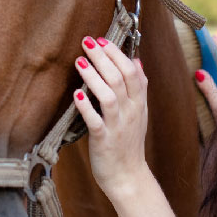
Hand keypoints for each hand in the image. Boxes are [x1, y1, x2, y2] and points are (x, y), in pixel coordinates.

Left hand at [72, 36, 148, 199]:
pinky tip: (76, 95)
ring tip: (80, 61)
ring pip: (109, 95)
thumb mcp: (140, 112)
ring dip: (93, 76)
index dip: (117, 53)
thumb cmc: (129, 142)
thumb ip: (139, 86)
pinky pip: (96, 121)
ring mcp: (118, 126)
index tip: (102, 39)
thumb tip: (137, 60)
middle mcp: (131, 111)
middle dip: (103, 57)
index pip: (131, 71)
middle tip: (87, 42)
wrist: (128, 177)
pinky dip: (86, 108)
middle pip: (119, 78)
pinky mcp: (104, 140)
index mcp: (139, 102)